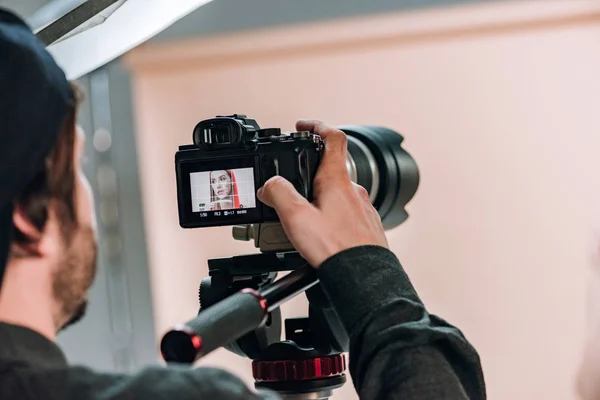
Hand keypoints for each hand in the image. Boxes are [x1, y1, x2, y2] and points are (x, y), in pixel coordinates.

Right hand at [257, 120, 387, 266]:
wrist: (362, 277)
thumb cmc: (335, 248)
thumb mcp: (296, 218)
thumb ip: (279, 194)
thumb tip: (270, 184)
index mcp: (337, 180)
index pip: (333, 137)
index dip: (316, 125)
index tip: (302, 126)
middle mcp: (353, 190)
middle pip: (331, 167)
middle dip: (309, 172)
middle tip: (291, 183)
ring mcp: (362, 208)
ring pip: (338, 192)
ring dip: (319, 196)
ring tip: (301, 215)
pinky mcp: (366, 225)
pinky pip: (345, 211)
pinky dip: (331, 214)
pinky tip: (320, 232)